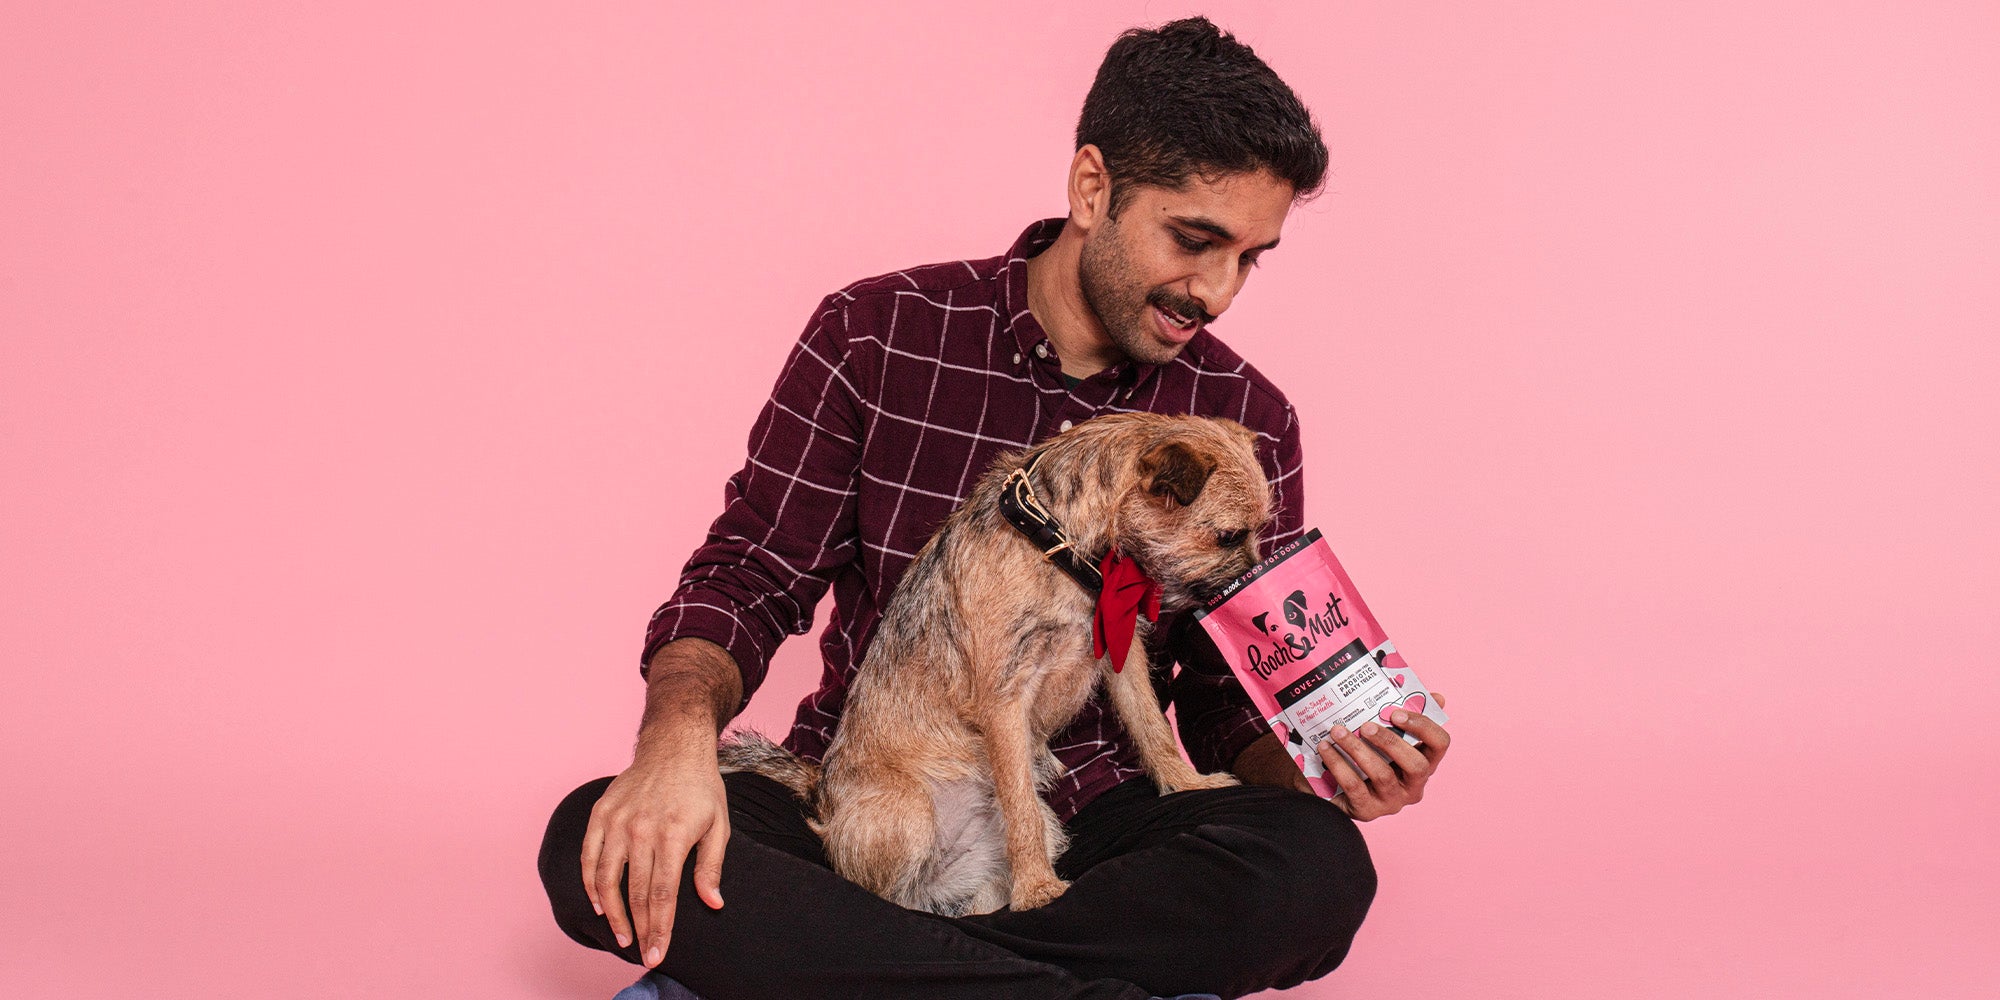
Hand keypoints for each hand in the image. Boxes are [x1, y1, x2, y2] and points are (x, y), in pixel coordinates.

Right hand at [580, 747, 729, 967]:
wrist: (674, 748)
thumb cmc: (700, 789)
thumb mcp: (719, 825)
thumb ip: (711, 867)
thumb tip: (712, 903)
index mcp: (674, 834)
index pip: (663, 895)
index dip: (659, 929)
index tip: (657, 954)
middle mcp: (642, 829)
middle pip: (636, 893)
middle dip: (639, 930)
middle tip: (642, 954)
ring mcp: (618, 821)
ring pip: (607, 879)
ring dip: (612, 913)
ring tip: (622, 936)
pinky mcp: (601, 814)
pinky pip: (589, 856)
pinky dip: (590, 884)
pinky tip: (599, 903)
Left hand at [1319, 691, 1450, 820]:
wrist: (1331, 787)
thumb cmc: (1365, 756)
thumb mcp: (1385, 735)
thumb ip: (1407, 715)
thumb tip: (1437, 697)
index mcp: (1424, 763)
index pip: (1439, 744)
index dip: (1423, 726)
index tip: (1395, 713)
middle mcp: (1413, 786)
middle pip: (1416, 765)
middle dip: (1391, 742)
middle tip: (1366, 726)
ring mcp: (1391, 801)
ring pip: (1383, 776)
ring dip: (1358, 750)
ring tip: (1338, 732)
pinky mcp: (1367, 810)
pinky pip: (1354, 786)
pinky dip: (1338, 764)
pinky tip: (1325, 748)